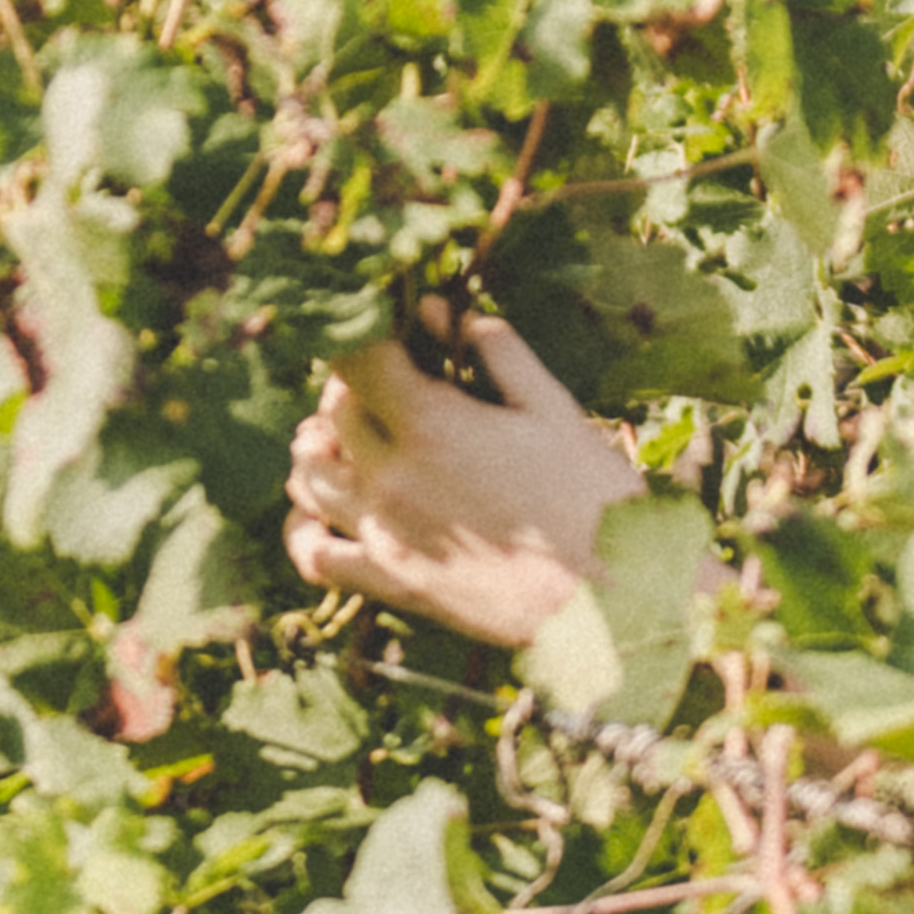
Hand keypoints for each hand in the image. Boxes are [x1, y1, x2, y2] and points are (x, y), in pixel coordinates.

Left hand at [282, 311, 625, 648]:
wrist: (609, 601)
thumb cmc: (593, 498)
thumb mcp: (553, 409)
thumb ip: (495, 353)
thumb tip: (441, 312)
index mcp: (432, 424)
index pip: (357, 361)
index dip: (368, 343)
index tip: (392, 344)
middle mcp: (392, 477)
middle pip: (334, 415)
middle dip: (350, 391)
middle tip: (385, 390)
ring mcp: (384, 534)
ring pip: (309, 479)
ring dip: (318, 453)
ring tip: (345, 444)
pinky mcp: (391, 583)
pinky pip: (316, 555)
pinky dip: (304, 530)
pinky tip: (321, 516)